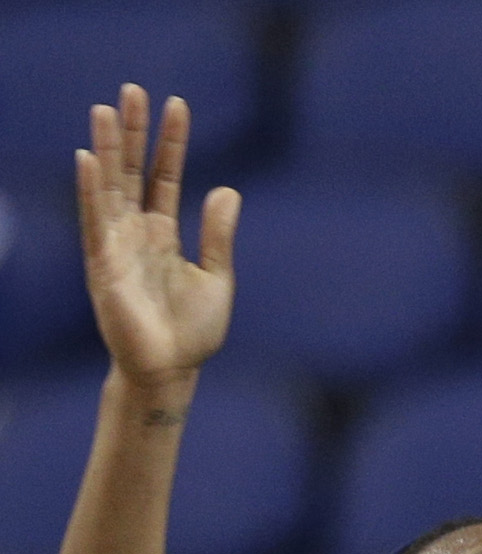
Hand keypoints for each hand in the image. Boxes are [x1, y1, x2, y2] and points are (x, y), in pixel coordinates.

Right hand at [76, 85, 238, 385]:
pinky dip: (91, 190)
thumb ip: (219, 235)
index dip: (172, 142)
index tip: (177, 104)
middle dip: (134, 132)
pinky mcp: (103, 265)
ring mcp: (116, 246)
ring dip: (108, 148)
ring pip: (109, 187)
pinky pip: (94, 221)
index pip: (166, 176)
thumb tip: (228, 189)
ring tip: (106, 109)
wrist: (173, 370)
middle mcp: (136, 232)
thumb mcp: (218, 277)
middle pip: (133, 171)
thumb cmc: (193, 331)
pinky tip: (88, 158)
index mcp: (165, 234)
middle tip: (134, 89)